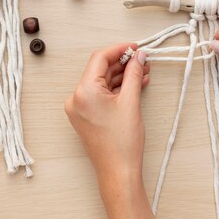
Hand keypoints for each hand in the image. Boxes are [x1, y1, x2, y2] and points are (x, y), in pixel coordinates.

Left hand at [66, 45, 173, 218]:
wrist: (118, 172)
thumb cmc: (122, 143)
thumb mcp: (131, 102)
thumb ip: (134, 74)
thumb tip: (139, 57)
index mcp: (83, 91)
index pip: (100, 58)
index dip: (119, 49)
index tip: (136, 47)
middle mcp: (76, 98)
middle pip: (100, 69)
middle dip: (122, 63)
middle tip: (143, 59)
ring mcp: (79, 107)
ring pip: (101, 82)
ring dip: (121, 75)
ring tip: (143, 72)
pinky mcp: (86, 116)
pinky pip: (100, 94)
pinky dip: (116, 89)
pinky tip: (134, 84)